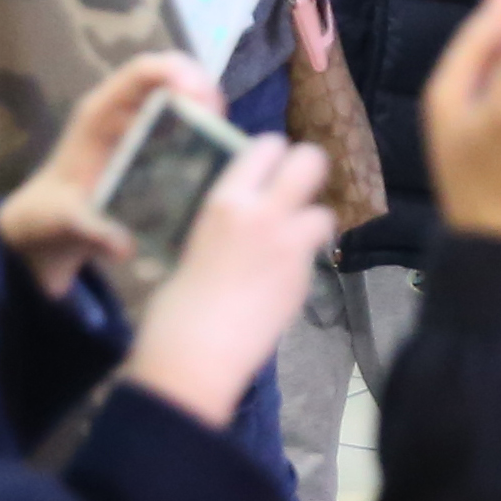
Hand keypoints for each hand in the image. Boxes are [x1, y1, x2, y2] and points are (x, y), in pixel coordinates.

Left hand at [0, 49, 221, 296]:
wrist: (45, 221)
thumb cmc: (50, 211)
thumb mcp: (65, 219)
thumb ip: (92, 228)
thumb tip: (127, 246)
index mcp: (99, 113)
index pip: (140, 72)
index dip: (173, 72)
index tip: (198, 95)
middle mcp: (122, 109)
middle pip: (169, 74)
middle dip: (200, 87)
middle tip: (220, 119)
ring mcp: (137, 123)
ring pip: (180, 94)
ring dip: (206, 107)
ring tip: (222, 136)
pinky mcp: (149, 141)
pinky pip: (182, 121)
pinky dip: (202, 128)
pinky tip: (214, 152)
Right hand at [118, 133, 334, 429]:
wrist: (195, 354)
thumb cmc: (176, 305)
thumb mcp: (193, 243)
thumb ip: (223, 221)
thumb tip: (240, 214)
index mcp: (225, 201)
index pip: (266, 146)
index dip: (274, 153)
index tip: (270, 166)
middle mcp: (263, 213)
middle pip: (310, 161)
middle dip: (307, 169)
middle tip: (296, 188)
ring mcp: (289, 246)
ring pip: (324, 213)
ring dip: (311, 223)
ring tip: (292, 241)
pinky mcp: (303, 279)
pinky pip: (313, 256)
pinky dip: (303, 261)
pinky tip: (282, 279)